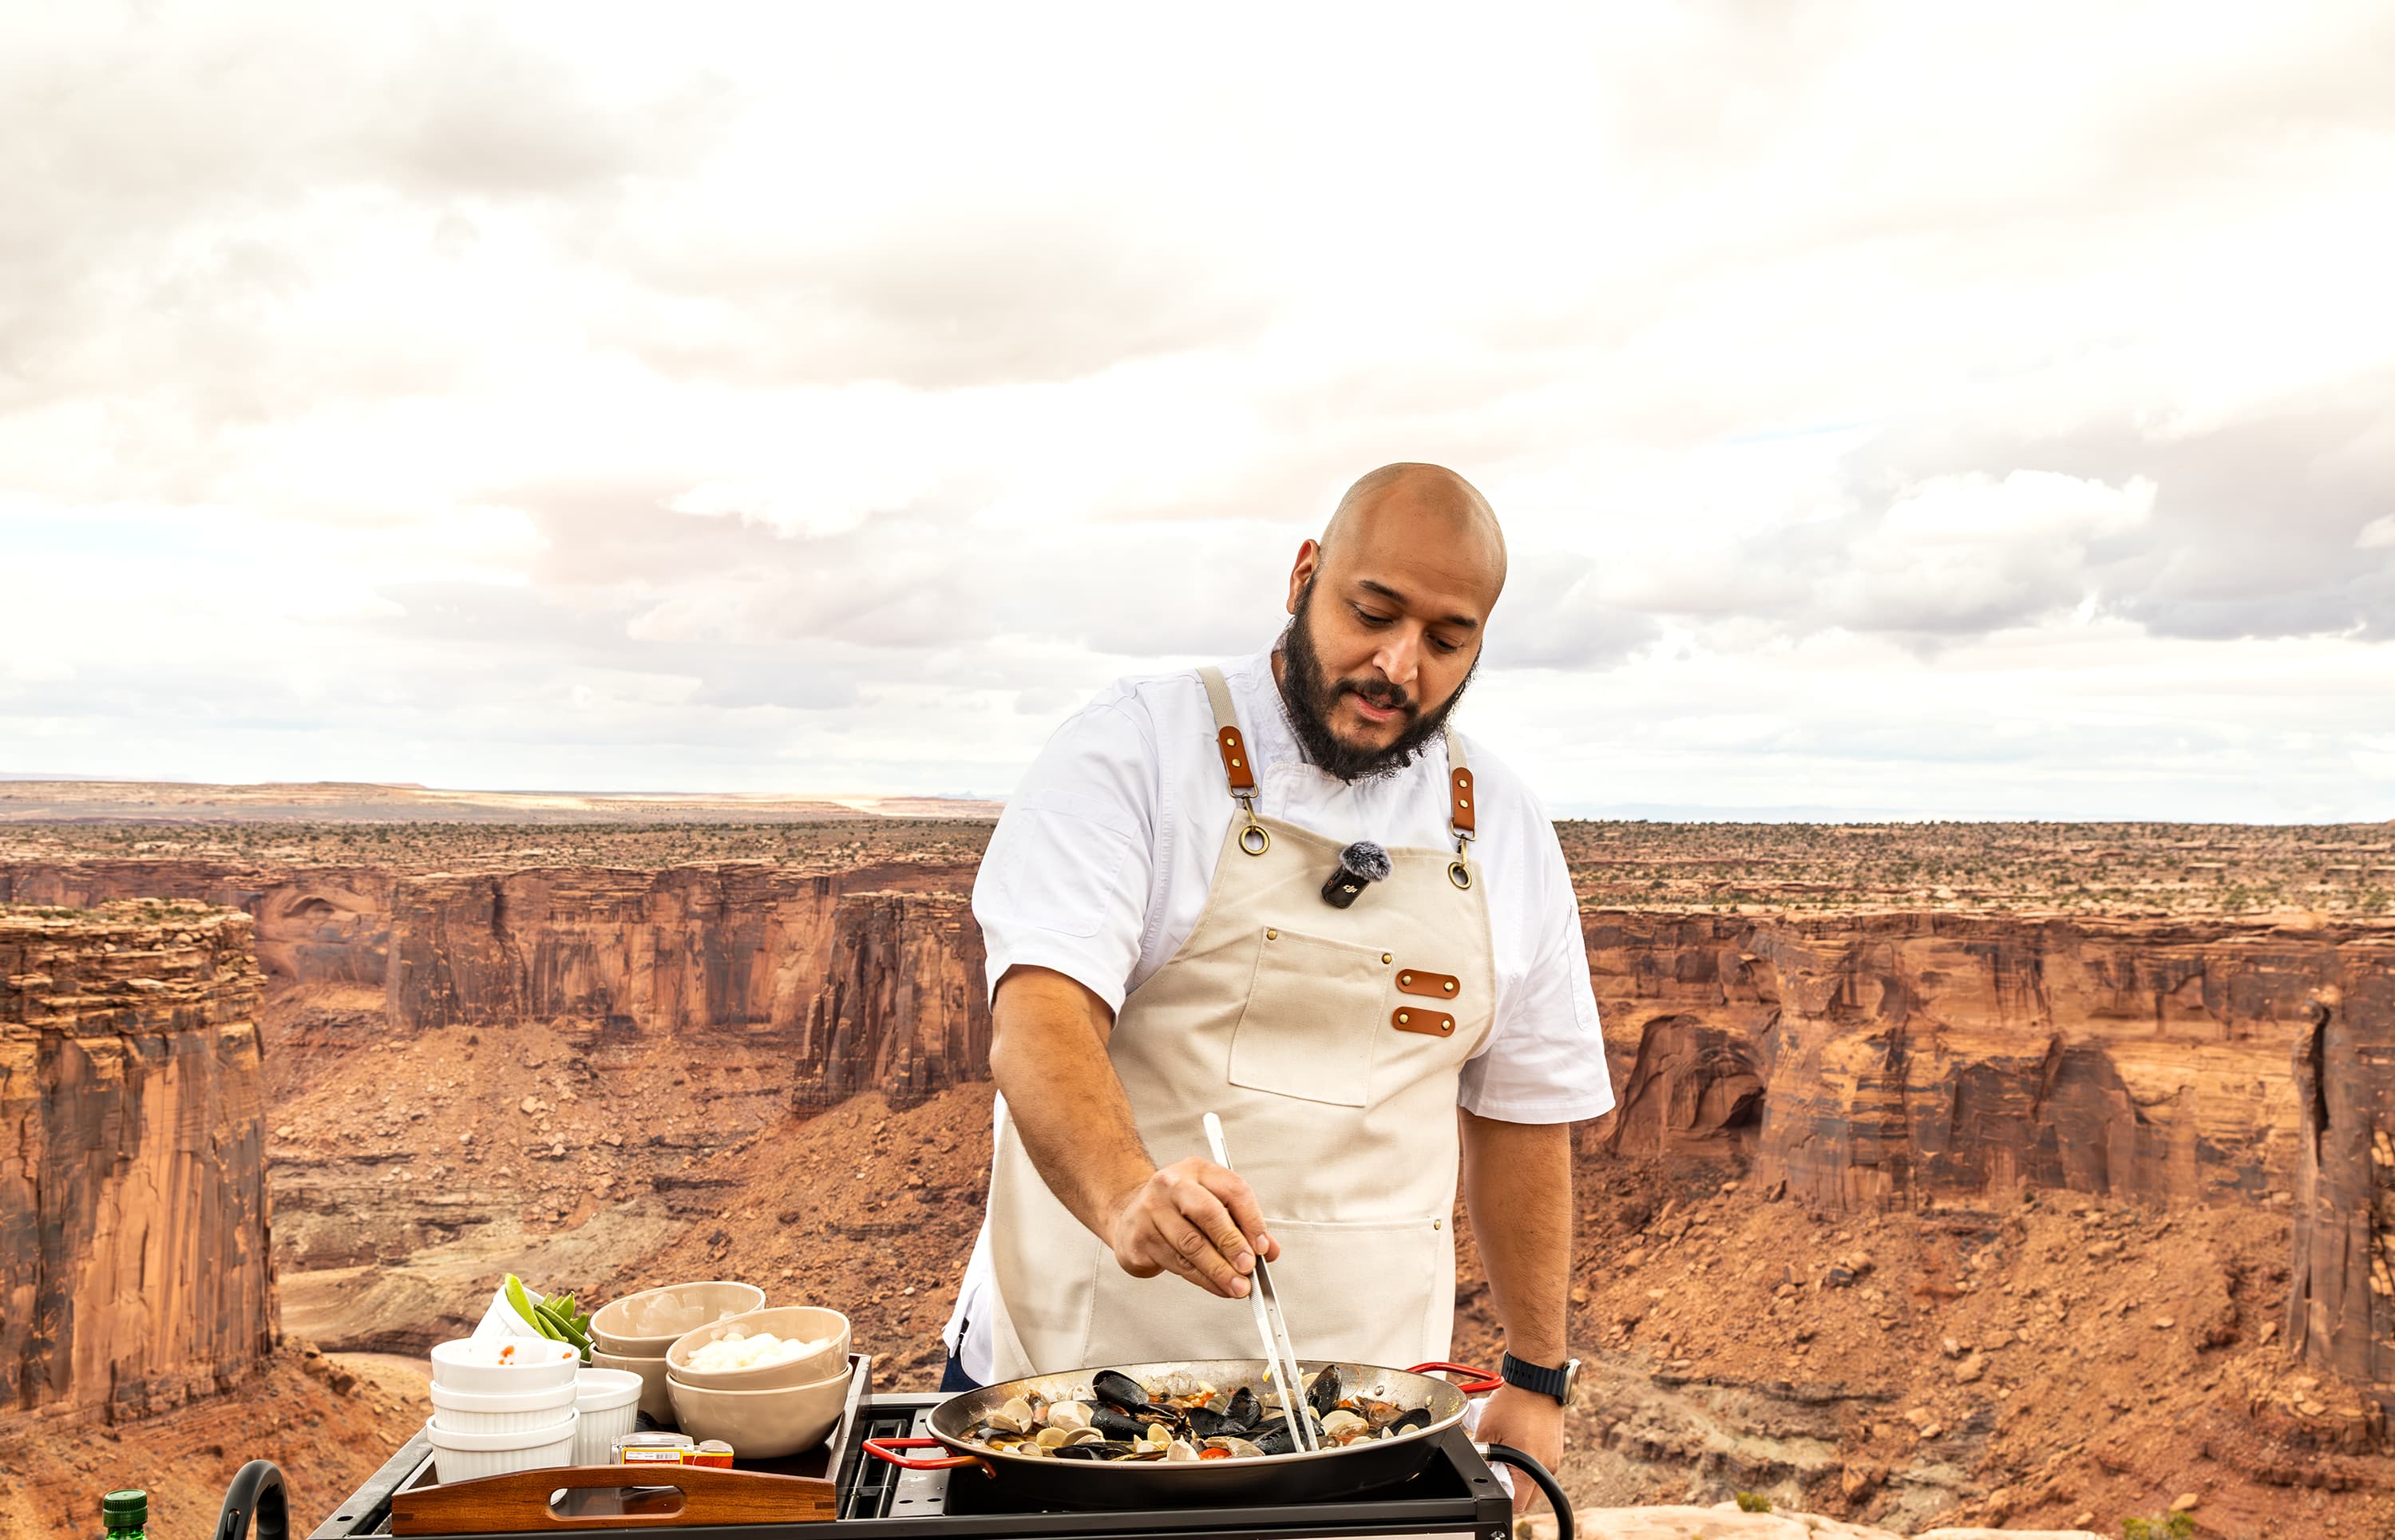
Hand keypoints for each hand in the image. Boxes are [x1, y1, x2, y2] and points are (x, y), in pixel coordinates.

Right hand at [1105, 1158, 1280, 1297]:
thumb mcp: (1212, 1205)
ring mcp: (1151, 1211)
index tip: (1262, 1247)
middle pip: (1208, 1214)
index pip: (1233, 1190)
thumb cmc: (1177, 1209)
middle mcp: (1172, 1185)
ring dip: (1219, 1270)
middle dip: (1232, 1244)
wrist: (1129, 1215)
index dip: (1252, 1221)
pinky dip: (1202, 1279)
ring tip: (1237, 1286)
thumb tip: (1268, 1250)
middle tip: (1248, 1267)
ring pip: (1191, 1245)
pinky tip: (1216, 1286)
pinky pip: (1176, 1263)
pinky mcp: (1139, 1239)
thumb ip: (1243, 1225)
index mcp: (1197, 1170)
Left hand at [1474, 1384, 1563, 1514]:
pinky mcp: (1555, 1446)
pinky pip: (1540, 1463)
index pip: (1518, 1503)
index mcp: (1532, 1467)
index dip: (1501, 1496)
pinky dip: (1528, 1460)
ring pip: (1535, 1480)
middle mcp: (1548, 1466)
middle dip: (1511, 1488)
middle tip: (1497, 1468)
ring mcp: (1554, 1456)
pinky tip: (1517, 1442)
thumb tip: (1475, 1466)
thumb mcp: (1487, 1429)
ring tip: (1506, 1451)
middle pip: (1528, 1496)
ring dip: (1520, 1474)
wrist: (1536, 1378)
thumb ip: (1480, 1454)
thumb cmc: (1514, 1401)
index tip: (1492, 1481)